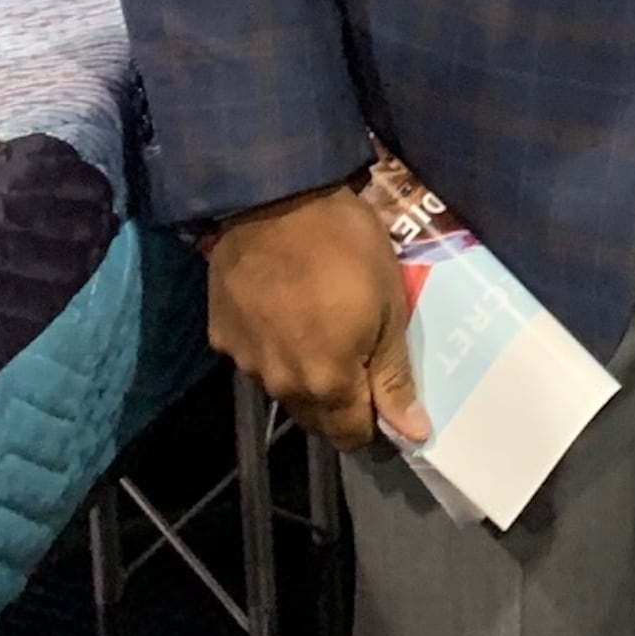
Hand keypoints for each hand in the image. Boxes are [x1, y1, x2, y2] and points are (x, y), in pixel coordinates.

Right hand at [205, 176, 427, 449]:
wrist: (275, 199)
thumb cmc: (345, 249)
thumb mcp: (388, 306)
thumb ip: (394, 375)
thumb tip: (412, 433)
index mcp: (326, 384)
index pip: (351, 436)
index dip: (373, 422)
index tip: (386, 393)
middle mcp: (281, 386)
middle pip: (316, 419)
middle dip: (341, 402)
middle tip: (359, 355)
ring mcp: (245, 361)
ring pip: (284, 388)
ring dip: (305, 374)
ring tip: (321, 325)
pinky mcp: (222, 334)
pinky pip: (255, 356)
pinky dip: (273, 346)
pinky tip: (284, 309)